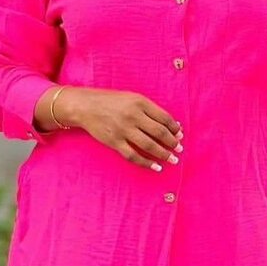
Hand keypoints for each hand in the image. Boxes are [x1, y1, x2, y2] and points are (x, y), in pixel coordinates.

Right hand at [59, 87, 183, 171]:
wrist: (86, 106)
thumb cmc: (111, 101)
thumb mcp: (132, 98)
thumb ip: (149, 110)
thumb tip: (170, 126)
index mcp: (140, 102)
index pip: (164, 118)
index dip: (174, 128)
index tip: (180, 135)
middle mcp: (133, 116)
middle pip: (159, 133)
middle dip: (172, 142)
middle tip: (179, 149)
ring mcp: (123, 130)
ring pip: (149, 146)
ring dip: (164, 154)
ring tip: (172, 159)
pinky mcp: (114, 142)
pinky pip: (133, 156)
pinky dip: (146, 163)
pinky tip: (156, 167)